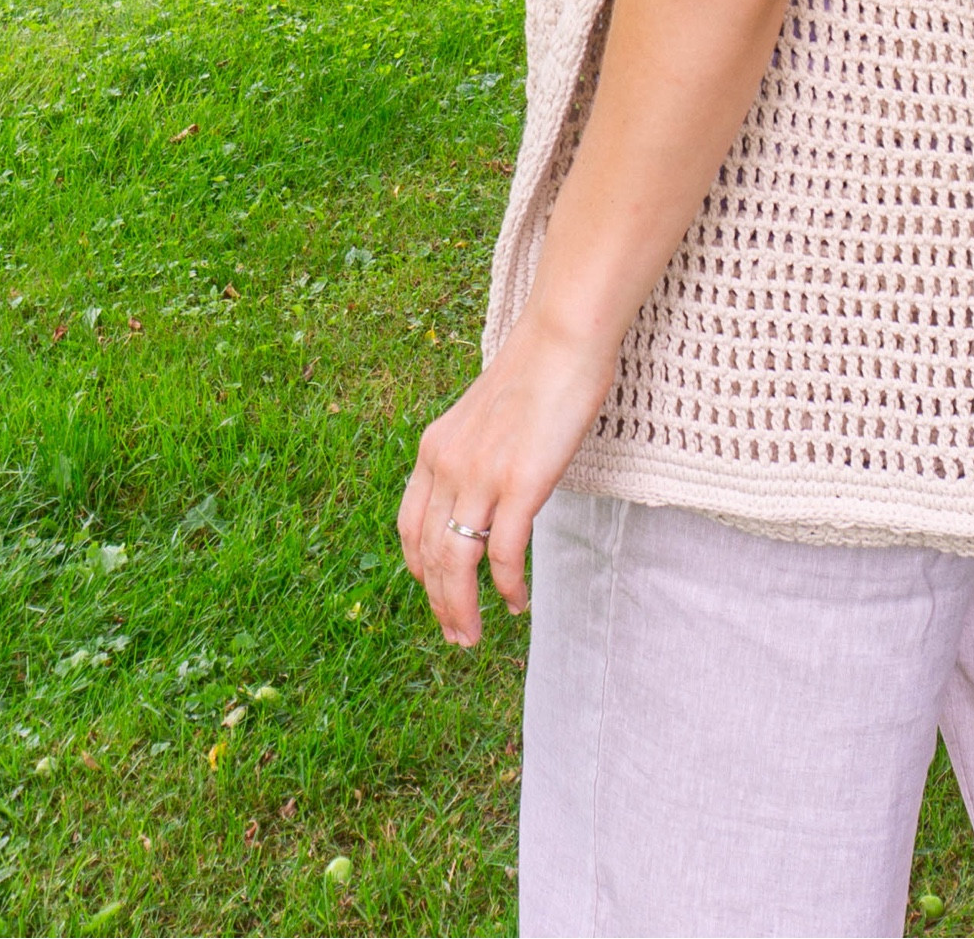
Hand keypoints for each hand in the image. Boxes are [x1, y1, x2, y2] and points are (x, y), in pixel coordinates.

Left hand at [396, 316, 616, 646]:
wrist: (563, 337)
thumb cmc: (538, 370)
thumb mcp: (486, 415)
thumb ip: (475, 453)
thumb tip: (484, 491)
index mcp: (435, 448)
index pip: (410, 526)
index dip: (420, 569)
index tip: (436, 592)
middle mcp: (447, 465)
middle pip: (429, 554)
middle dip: (440, 603)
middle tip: (455, 636)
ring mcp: (481, 476)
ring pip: (457, 563)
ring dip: (461, 608)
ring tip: (472, 636)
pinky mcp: (520, 484)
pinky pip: (504, 554)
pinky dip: (506, 586)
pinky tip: (516, 601)